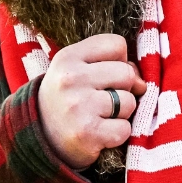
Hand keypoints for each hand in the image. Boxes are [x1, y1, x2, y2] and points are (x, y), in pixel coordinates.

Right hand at [37, 34, 147, 168]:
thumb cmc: (68, 99)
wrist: (39, 137)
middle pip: (127, 73)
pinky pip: (124, 129)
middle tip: (101, 100)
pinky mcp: (87, 133)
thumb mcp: (78, 70)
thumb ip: (112, 64)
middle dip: (122, 89)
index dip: (117, 61)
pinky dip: (117, 134)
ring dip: (120, 113)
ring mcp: (78, 106)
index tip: (102, 75)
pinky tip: (99, 134)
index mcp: (67, 58)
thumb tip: (142, 84)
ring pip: (129, 102)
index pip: (116, 45)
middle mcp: (70, 79)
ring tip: (98, 117)